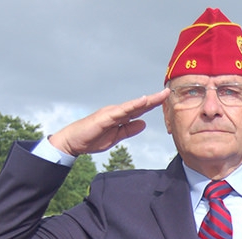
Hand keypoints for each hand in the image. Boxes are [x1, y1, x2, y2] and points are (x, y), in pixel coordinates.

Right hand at [49, 89, 170, 156]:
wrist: (73, 142)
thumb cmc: (92, 138)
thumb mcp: (116, 137)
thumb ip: (129, 130)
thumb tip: (143, 124)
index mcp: (120, 117)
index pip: (140, 110)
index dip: (153, 105)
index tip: (166, 100)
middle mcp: (117, 112)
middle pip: (139, 105)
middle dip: (154, 99)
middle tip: (168, 92)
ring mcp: (111, 113)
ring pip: (132, 106)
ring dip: (147, 100)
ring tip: (160, 95)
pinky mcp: (105, 117)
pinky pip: (121, 111)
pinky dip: (133, 105)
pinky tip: (142, 101)